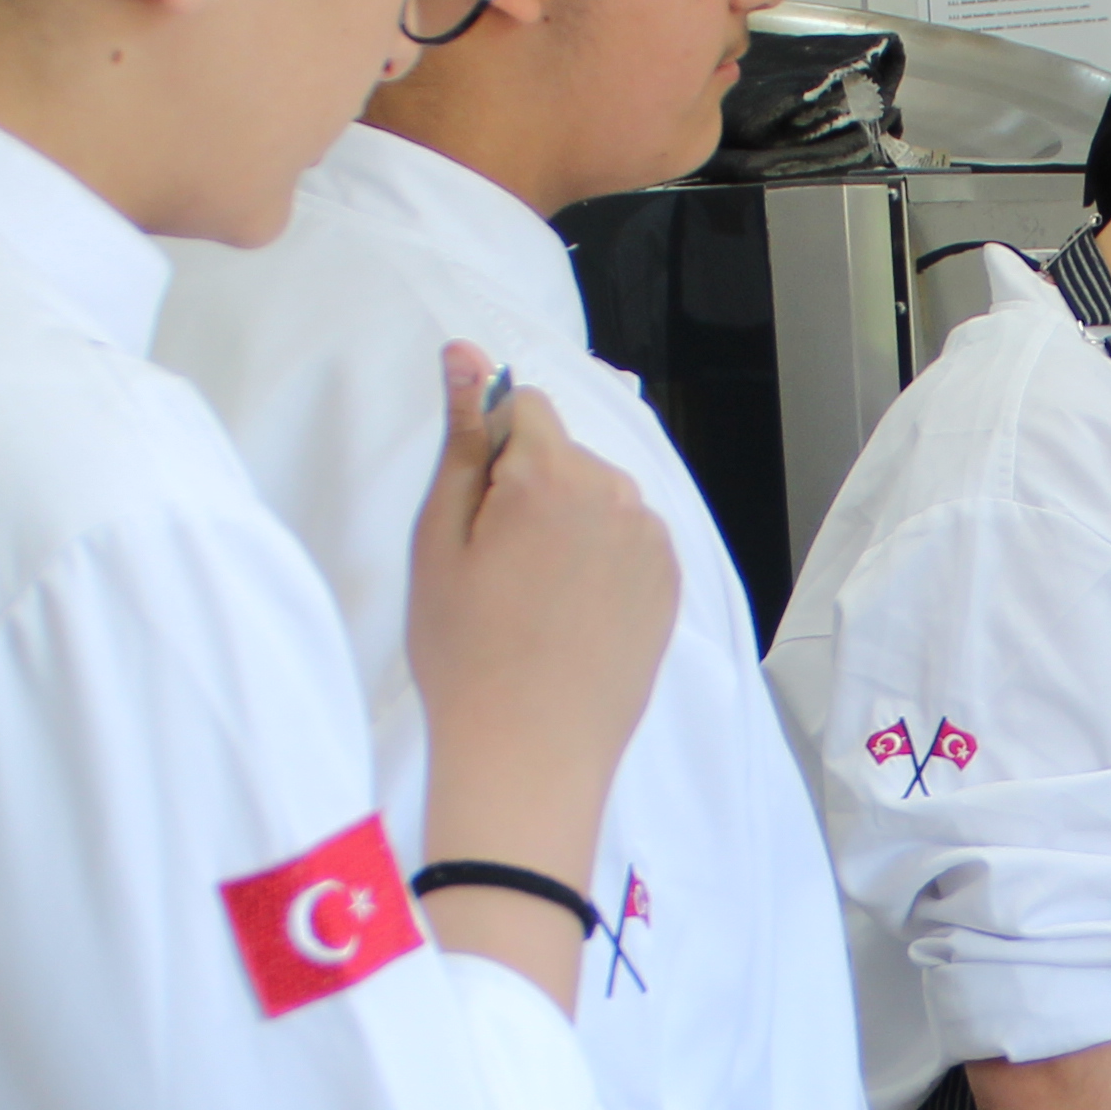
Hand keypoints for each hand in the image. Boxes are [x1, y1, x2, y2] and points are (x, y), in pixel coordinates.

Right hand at [407, 350, 674, 832]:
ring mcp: (651, 541)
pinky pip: (629, 541)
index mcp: (552, 473)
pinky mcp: (670, 583)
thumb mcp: (440, 538)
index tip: (476, 516)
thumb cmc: (466, 653)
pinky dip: (601, 561)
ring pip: (598, 497)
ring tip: (535, 599)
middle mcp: (616, 494)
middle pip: (565, 453)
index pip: (523, 406)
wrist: (530, 755)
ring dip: (569, 524)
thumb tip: (467, 354)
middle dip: (530, 488)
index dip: (490, 454)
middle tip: (497, 569)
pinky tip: (571, 615)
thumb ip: (462, 438)